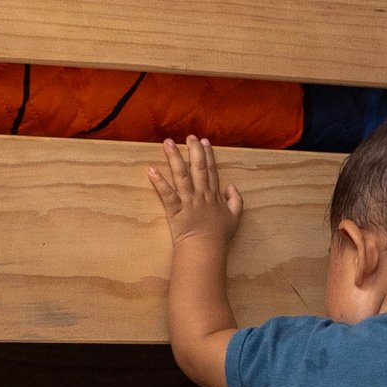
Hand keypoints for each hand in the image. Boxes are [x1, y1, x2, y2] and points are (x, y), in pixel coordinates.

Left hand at [146, 135, 241, 250]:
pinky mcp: (175, 210)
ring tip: (168, 144)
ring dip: (174, 159)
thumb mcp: (235, 217)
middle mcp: (201, 195)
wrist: (206, 250)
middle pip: (197, 168)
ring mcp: (187, 201)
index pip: (211, 171)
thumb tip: (231, 185)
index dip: (208, 155)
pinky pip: (166, 194)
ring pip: (181, 176)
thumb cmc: (219, 236)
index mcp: (214, 196)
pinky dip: (159, 182)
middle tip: (189, 136)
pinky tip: (151, 170)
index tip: (204, 141)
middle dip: (193, 151)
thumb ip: (236, 199)